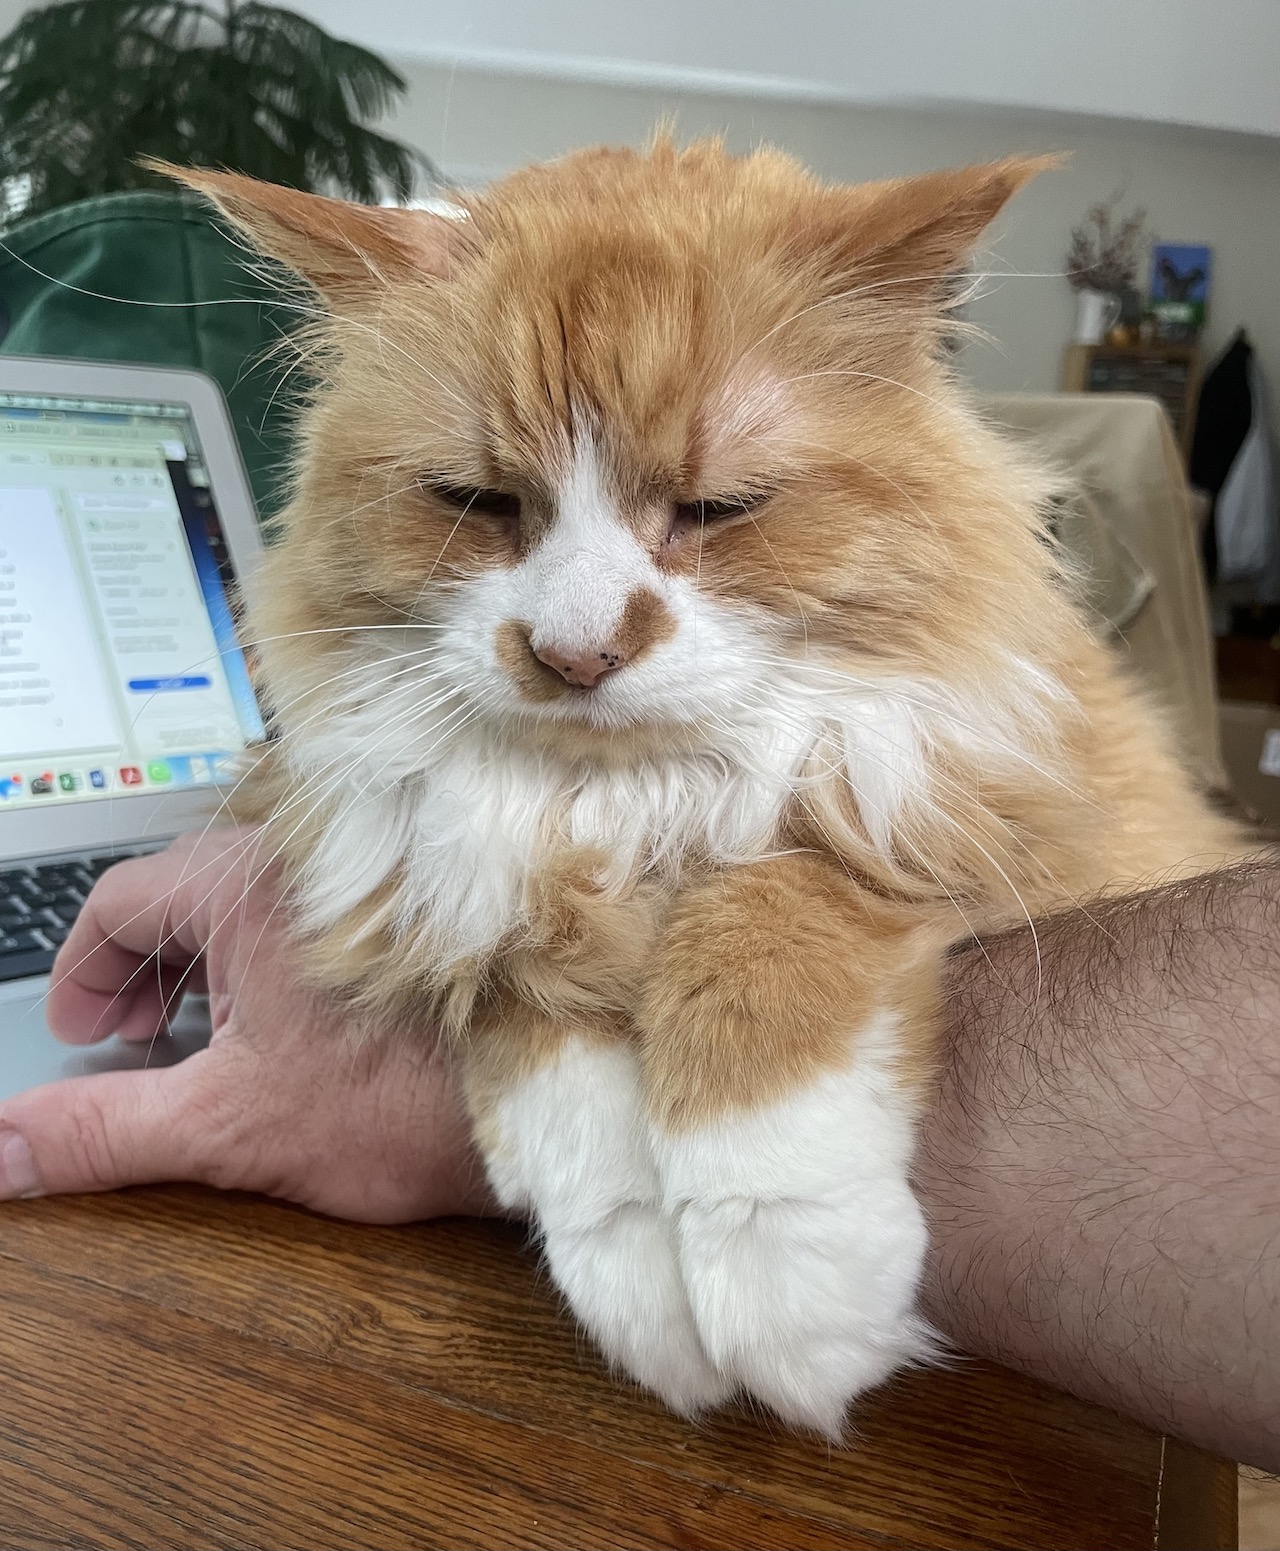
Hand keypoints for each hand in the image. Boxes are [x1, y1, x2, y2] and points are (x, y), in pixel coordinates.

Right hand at [0, 828, 490, 1220]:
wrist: (558, 1091)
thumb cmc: (419, 1095)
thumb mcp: (232, 1124)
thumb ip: (105, 1131)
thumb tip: (4, 1148)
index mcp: (251, 882)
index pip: (121, 899)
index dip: (82, 972)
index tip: (79, 1029)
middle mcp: (315, 858)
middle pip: (189, 894)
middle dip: (147, 971)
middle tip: (130, 1036)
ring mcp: (373, 878)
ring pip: (261, 903)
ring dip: (216, 966)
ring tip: (209, 1037)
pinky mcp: (418, 908)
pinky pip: (323, 915)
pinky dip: (284, 960)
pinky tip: (295, 1021)